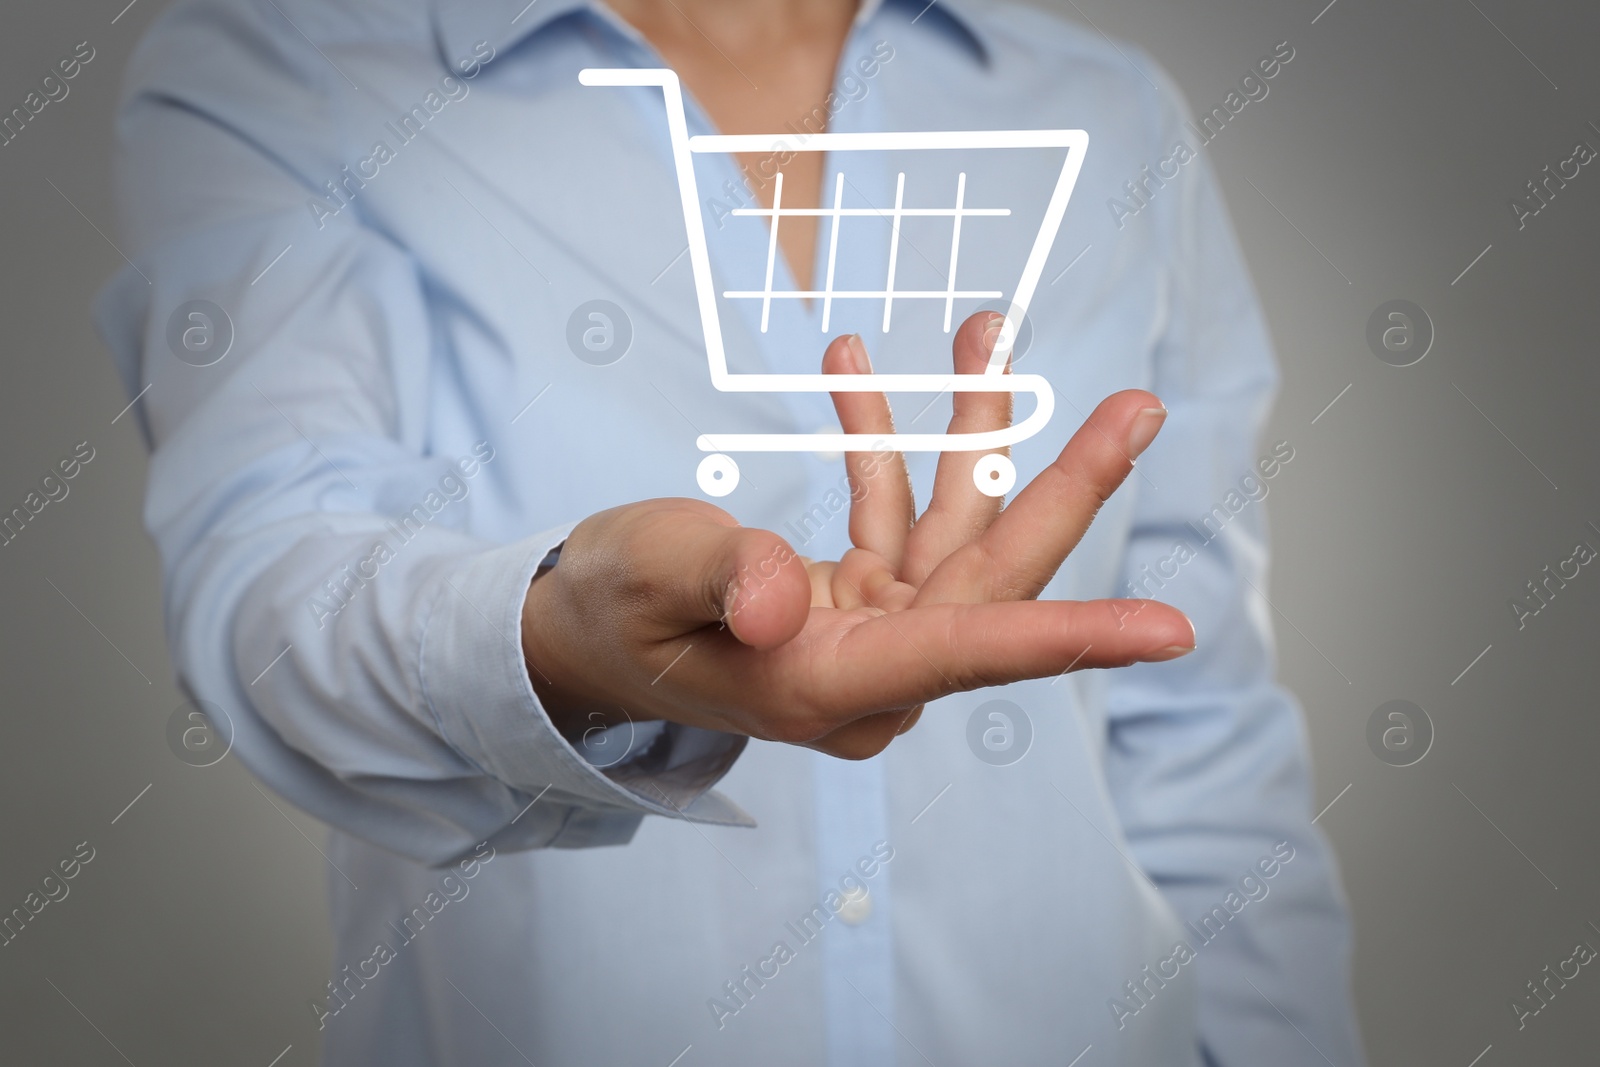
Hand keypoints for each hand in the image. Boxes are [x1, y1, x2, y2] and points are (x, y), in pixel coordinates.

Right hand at [520, 312, 1192, 758]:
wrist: (579, 641)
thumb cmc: (607, 613)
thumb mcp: (646, 576)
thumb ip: (716, 577)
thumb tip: (783, 595)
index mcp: (827, 683)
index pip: (970, 655)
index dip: (1073, 638)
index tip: (1171, 633)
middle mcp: (869, 670)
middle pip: (994, 576)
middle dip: (1064, 484)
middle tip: (1139, 407)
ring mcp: (868, 636)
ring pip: (955, 532)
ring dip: (973, 434)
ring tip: (987, 332)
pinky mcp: (857, 603)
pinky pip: (894, 517)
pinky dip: (883, 447)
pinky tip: (853, 368)